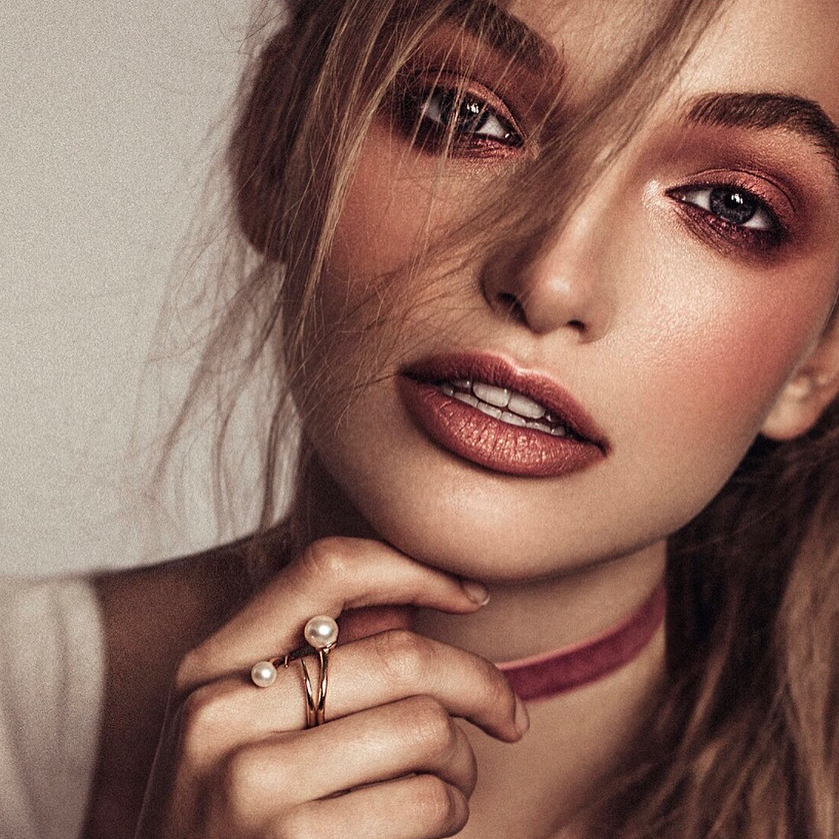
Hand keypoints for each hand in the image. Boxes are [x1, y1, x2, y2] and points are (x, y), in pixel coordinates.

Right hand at [135, 537, 527, 838]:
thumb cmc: (235, 818)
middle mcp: (220, 714)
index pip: (327, 568)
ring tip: (450, 781)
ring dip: (463, 761)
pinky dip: (450, 810)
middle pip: (402, 655)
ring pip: (427, 728)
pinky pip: (426, 801)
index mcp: (211, 668)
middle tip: (508, 714)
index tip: (469, 597)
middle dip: (480, 684)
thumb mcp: (248, 729)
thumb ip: (320, 656)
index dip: (415, 568)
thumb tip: (413, 597)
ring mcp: (251, 784)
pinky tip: (433, 820)